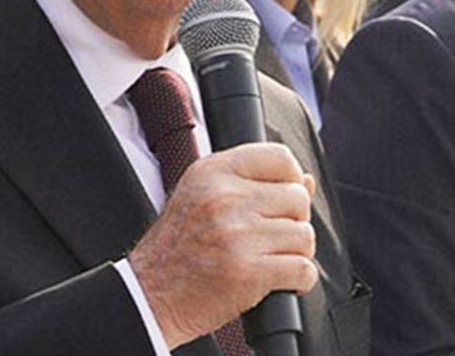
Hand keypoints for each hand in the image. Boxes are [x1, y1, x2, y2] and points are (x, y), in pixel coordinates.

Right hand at [129, 143, 317, 347]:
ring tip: (270, 259)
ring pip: (304, 235)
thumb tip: (306, 180)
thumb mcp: (202, 197)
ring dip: (295, 252)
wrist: (148, 298)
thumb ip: (252, 183)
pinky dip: (299, 280)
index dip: (292, 179)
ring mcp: (238, 235)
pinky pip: (303, 269)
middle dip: (293, 221)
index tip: (285, 199)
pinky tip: (280, 281)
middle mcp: (225, 198)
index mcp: (212, 173)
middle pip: (298, 198)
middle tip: (270, 237)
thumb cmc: (177, 249)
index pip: (280, 157)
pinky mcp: (249, 272)